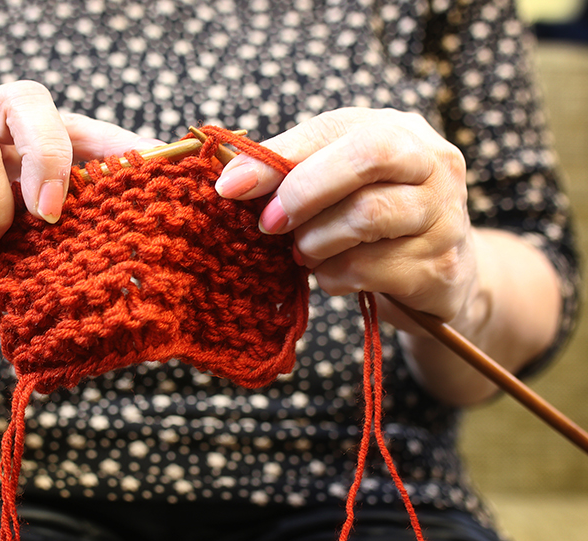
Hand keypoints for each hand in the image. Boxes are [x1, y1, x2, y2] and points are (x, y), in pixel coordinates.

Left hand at [215, 108, 474, 331]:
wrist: (441, 277)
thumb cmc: (373, 222)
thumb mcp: (338, 185)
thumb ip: (290, 172)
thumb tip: (231, 177)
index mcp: (399, 131)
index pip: (334, 128)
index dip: (278, 156)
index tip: (231, 186)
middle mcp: (432, 163)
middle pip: (366, 157)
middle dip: (303, 192)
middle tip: (270, 224)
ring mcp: (444, 215)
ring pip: (366, 216)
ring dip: (315, 241)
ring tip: (304, 252)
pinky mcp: (440, 266)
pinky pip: (367, 268)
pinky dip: (332, 276)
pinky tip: (330, 275)